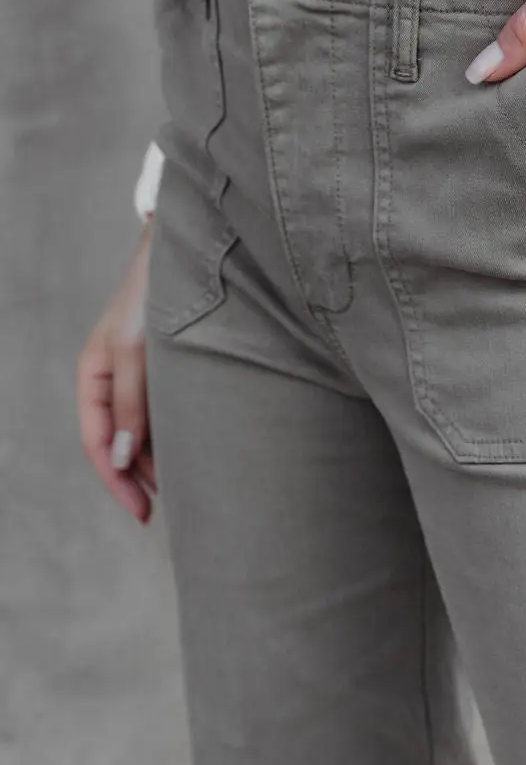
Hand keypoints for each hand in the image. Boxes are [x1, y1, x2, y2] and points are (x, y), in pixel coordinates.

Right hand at [77, 221, 157, 523]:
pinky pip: (164, 412)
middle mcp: (113, 378)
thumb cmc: (153, 294)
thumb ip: (131, 403)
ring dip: (158, 460)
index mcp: (93, 375)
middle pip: (119, 443)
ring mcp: (140, 374)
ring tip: (185, 489)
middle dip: (138, 478)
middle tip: (166, 512)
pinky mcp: (168, 367)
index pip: (99, 442)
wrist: (186, 252)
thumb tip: (125, 459)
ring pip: (143, 430)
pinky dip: (173, 436)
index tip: (143, 512)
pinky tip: (193, 452)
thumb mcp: (136, 351)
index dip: (117, 481)